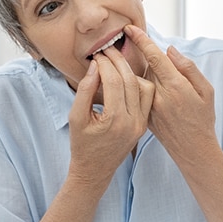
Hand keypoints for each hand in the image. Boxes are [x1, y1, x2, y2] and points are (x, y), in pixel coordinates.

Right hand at [66, 46, 153, 182]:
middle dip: (118, 62)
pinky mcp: (144, 125)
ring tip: (116, 61)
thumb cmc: (81, 145)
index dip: (105, 64)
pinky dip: (138, 83)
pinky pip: (147, 98)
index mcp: (114, 120)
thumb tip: (95, 66)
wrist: (94, 170)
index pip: (113, 81)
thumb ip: (84, 90)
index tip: (97, 55)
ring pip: (143, 87)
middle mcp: (132, 122)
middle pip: (130, 81)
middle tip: (107, 50)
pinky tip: (126, 77)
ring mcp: (141, 124)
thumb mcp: (76, 117)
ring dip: (130, 71)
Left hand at [124, 25, 217, 160]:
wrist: (193, 150)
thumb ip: (189, 68)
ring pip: (138, 79)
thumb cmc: (203, 118)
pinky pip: (135, 93)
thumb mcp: (206, 91)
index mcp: (176, 87)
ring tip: (150, 75)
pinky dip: (136, 85)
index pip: (154, 57)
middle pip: (145, 66)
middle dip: (143, 57)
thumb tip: (170, 50)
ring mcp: (149, 107)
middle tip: (147, 54)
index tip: (129, 28)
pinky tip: (144, 87)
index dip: (141, 40)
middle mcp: (159, 96)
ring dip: (141, 71)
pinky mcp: (142, 115)